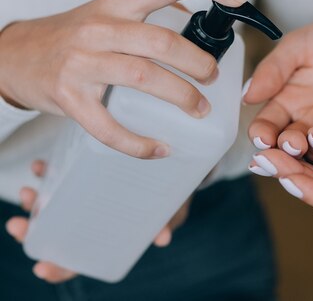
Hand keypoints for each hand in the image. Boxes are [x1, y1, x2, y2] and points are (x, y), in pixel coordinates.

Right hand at [0, 0, 247, 158]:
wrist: (15, 56)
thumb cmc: (75, 35)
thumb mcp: (109, 12)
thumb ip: (150, 16)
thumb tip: (198, 28)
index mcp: (117, 3)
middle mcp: (101, 27)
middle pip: (163, 42)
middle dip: (199, 63)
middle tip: (213, 78)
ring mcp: (83, 62)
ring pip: (144, 78)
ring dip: (181, 96)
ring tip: (200, 109)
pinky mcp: (69, 97)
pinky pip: (109, 127)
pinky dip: (139, 143)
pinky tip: (159, 148)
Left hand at [4, 160, 191, 282]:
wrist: (176, 163)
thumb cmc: (172, 196)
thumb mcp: (172, 209)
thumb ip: (164, 222)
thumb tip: (162, 239)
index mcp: (111, 237)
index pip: (82, 260)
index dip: (62, 268)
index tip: (41, 268)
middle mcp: (93, 220)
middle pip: (57, 234)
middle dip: (32, 231)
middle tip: (18, 225)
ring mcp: (86, 197)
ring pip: (53, 207)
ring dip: (35, 202)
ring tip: (27, 192)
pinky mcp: (85, 173)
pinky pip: (61, 177)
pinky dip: (48, 174)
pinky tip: (41, 167)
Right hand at [244, 15, 312, 163]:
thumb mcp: (299, 45)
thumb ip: (274, 68)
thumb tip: (247, 95)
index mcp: (288, 102)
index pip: (268, 126)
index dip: (262, 135)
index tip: (261, 137)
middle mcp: (309, 120)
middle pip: (291, 146)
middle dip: (288, 150)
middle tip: (290, 143)